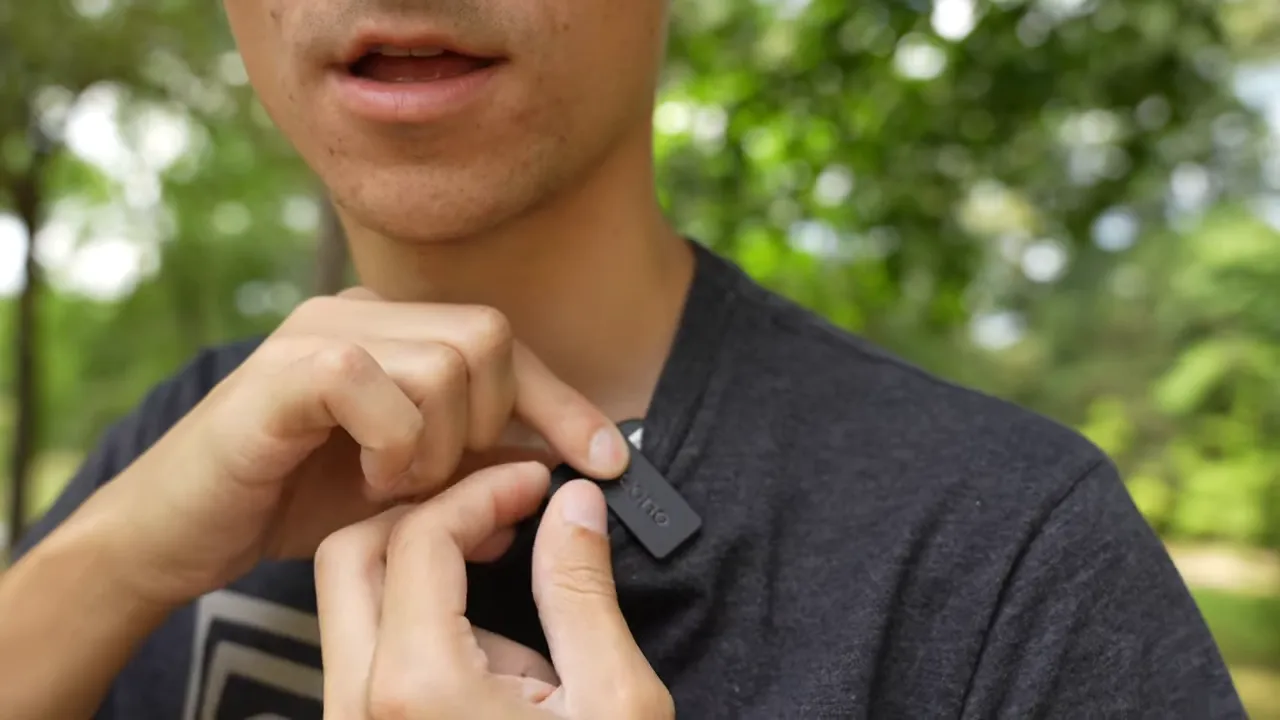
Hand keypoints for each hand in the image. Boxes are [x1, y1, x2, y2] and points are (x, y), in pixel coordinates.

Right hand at [73, 290, 629, 606]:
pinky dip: (395, 445)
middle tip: (440, 481)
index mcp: (395, 331)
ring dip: (442, 444)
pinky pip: (381, 384)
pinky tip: (367, 479)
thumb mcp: (404, 491)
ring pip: (450, 359)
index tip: (609, 462)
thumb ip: (470, 476)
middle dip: (491, 425)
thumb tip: (547, 483)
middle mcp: (362, 312)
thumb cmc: (290, 503)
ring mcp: (322, 331)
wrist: (178, 532)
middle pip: (490, 336)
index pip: (507, 346)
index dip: (563, 404)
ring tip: (395, 484)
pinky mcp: (286, 369)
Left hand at [315, 461, 674, 719]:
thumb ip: (582, 592)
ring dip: (419, 563)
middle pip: (354, 556)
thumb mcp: (613, 701)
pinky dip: (416, 617)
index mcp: (418, 688)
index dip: (484, 491)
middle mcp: (360, 708)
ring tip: (506, 575)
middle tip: (499, 506)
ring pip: (351, 604)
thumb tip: (573, 505)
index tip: (537, 481)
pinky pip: (367, 653)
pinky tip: (492, 647)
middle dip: (427, 512)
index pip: (422, 537)